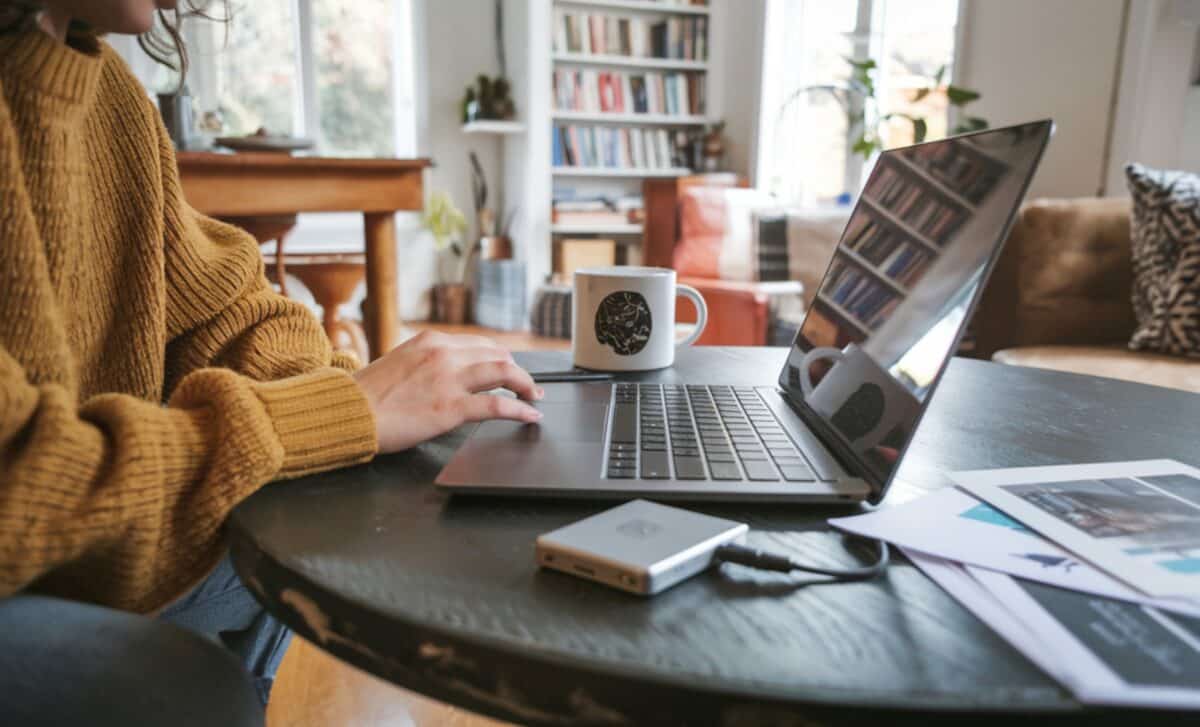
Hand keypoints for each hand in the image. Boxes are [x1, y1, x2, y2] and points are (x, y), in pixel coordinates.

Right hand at [352, 330, 543, 453]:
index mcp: (431, 340)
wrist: (348, 412)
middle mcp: (444, 353)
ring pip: (505, 373)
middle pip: (498, 355)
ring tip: (534, 397)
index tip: (509, 368)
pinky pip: (498, 405)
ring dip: (526, 385)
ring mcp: (449, 379)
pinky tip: (530, 416)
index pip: (480, 344)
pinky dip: (520, 410)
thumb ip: (426, 363)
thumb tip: (446, 372)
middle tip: (526, 385)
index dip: (500, 358)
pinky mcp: (451, 407)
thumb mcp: (399, 363)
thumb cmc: (368, 395)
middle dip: (516, 370)